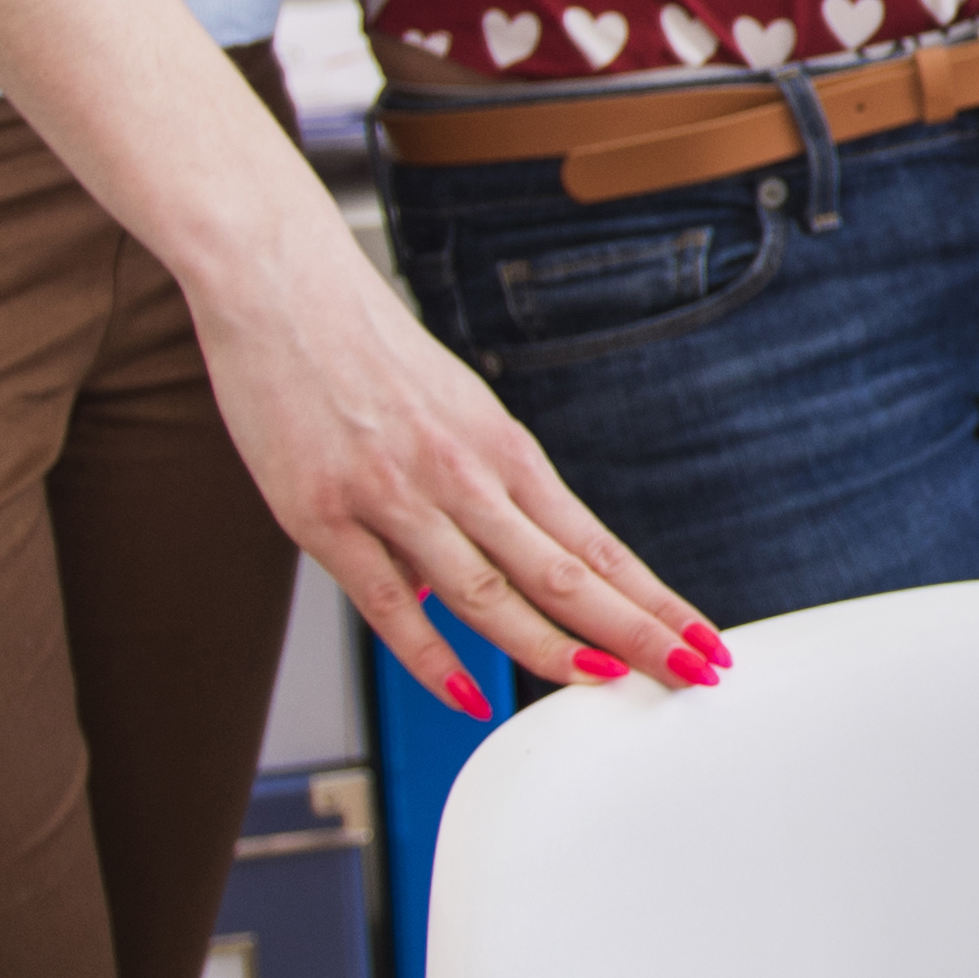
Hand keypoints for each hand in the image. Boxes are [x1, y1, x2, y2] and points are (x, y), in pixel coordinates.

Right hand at [170, 197, 721, 712]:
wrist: (280, 283)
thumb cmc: (366, 345)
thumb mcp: (452, 408)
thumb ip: (480, 490)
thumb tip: (498, 570)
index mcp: (501, 447)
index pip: (594, 543)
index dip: (651, 598)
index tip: (699, 637)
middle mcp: (461, 474)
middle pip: (562, 573)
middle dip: (635, 629)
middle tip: (691, 671)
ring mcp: (393, 497)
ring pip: (487, 594)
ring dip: (550, 648)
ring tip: (604, 684)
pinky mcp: (322, 516)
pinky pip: (387, 604)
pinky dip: (431, 658)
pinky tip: (468, 694)